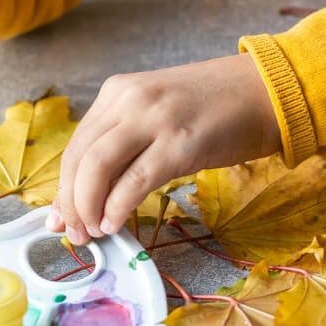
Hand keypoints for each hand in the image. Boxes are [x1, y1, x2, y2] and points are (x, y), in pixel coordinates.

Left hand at [47, 54, 281, 240]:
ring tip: (94, 233)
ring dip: (87, 209)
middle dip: (70, 203)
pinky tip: (115, 224)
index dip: (63, 187)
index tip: (59, 218)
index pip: (76, 145)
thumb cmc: (216, 108)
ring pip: (96, 169)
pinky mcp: (180, 143)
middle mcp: (130, 99)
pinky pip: (133, 182)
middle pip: (79, 158)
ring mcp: (155, 119)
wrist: (266, 91)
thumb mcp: (158, 113)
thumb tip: (89, 193)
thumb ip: (124, 142)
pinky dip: (117, 208)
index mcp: (119, 91)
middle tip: (74, 234)